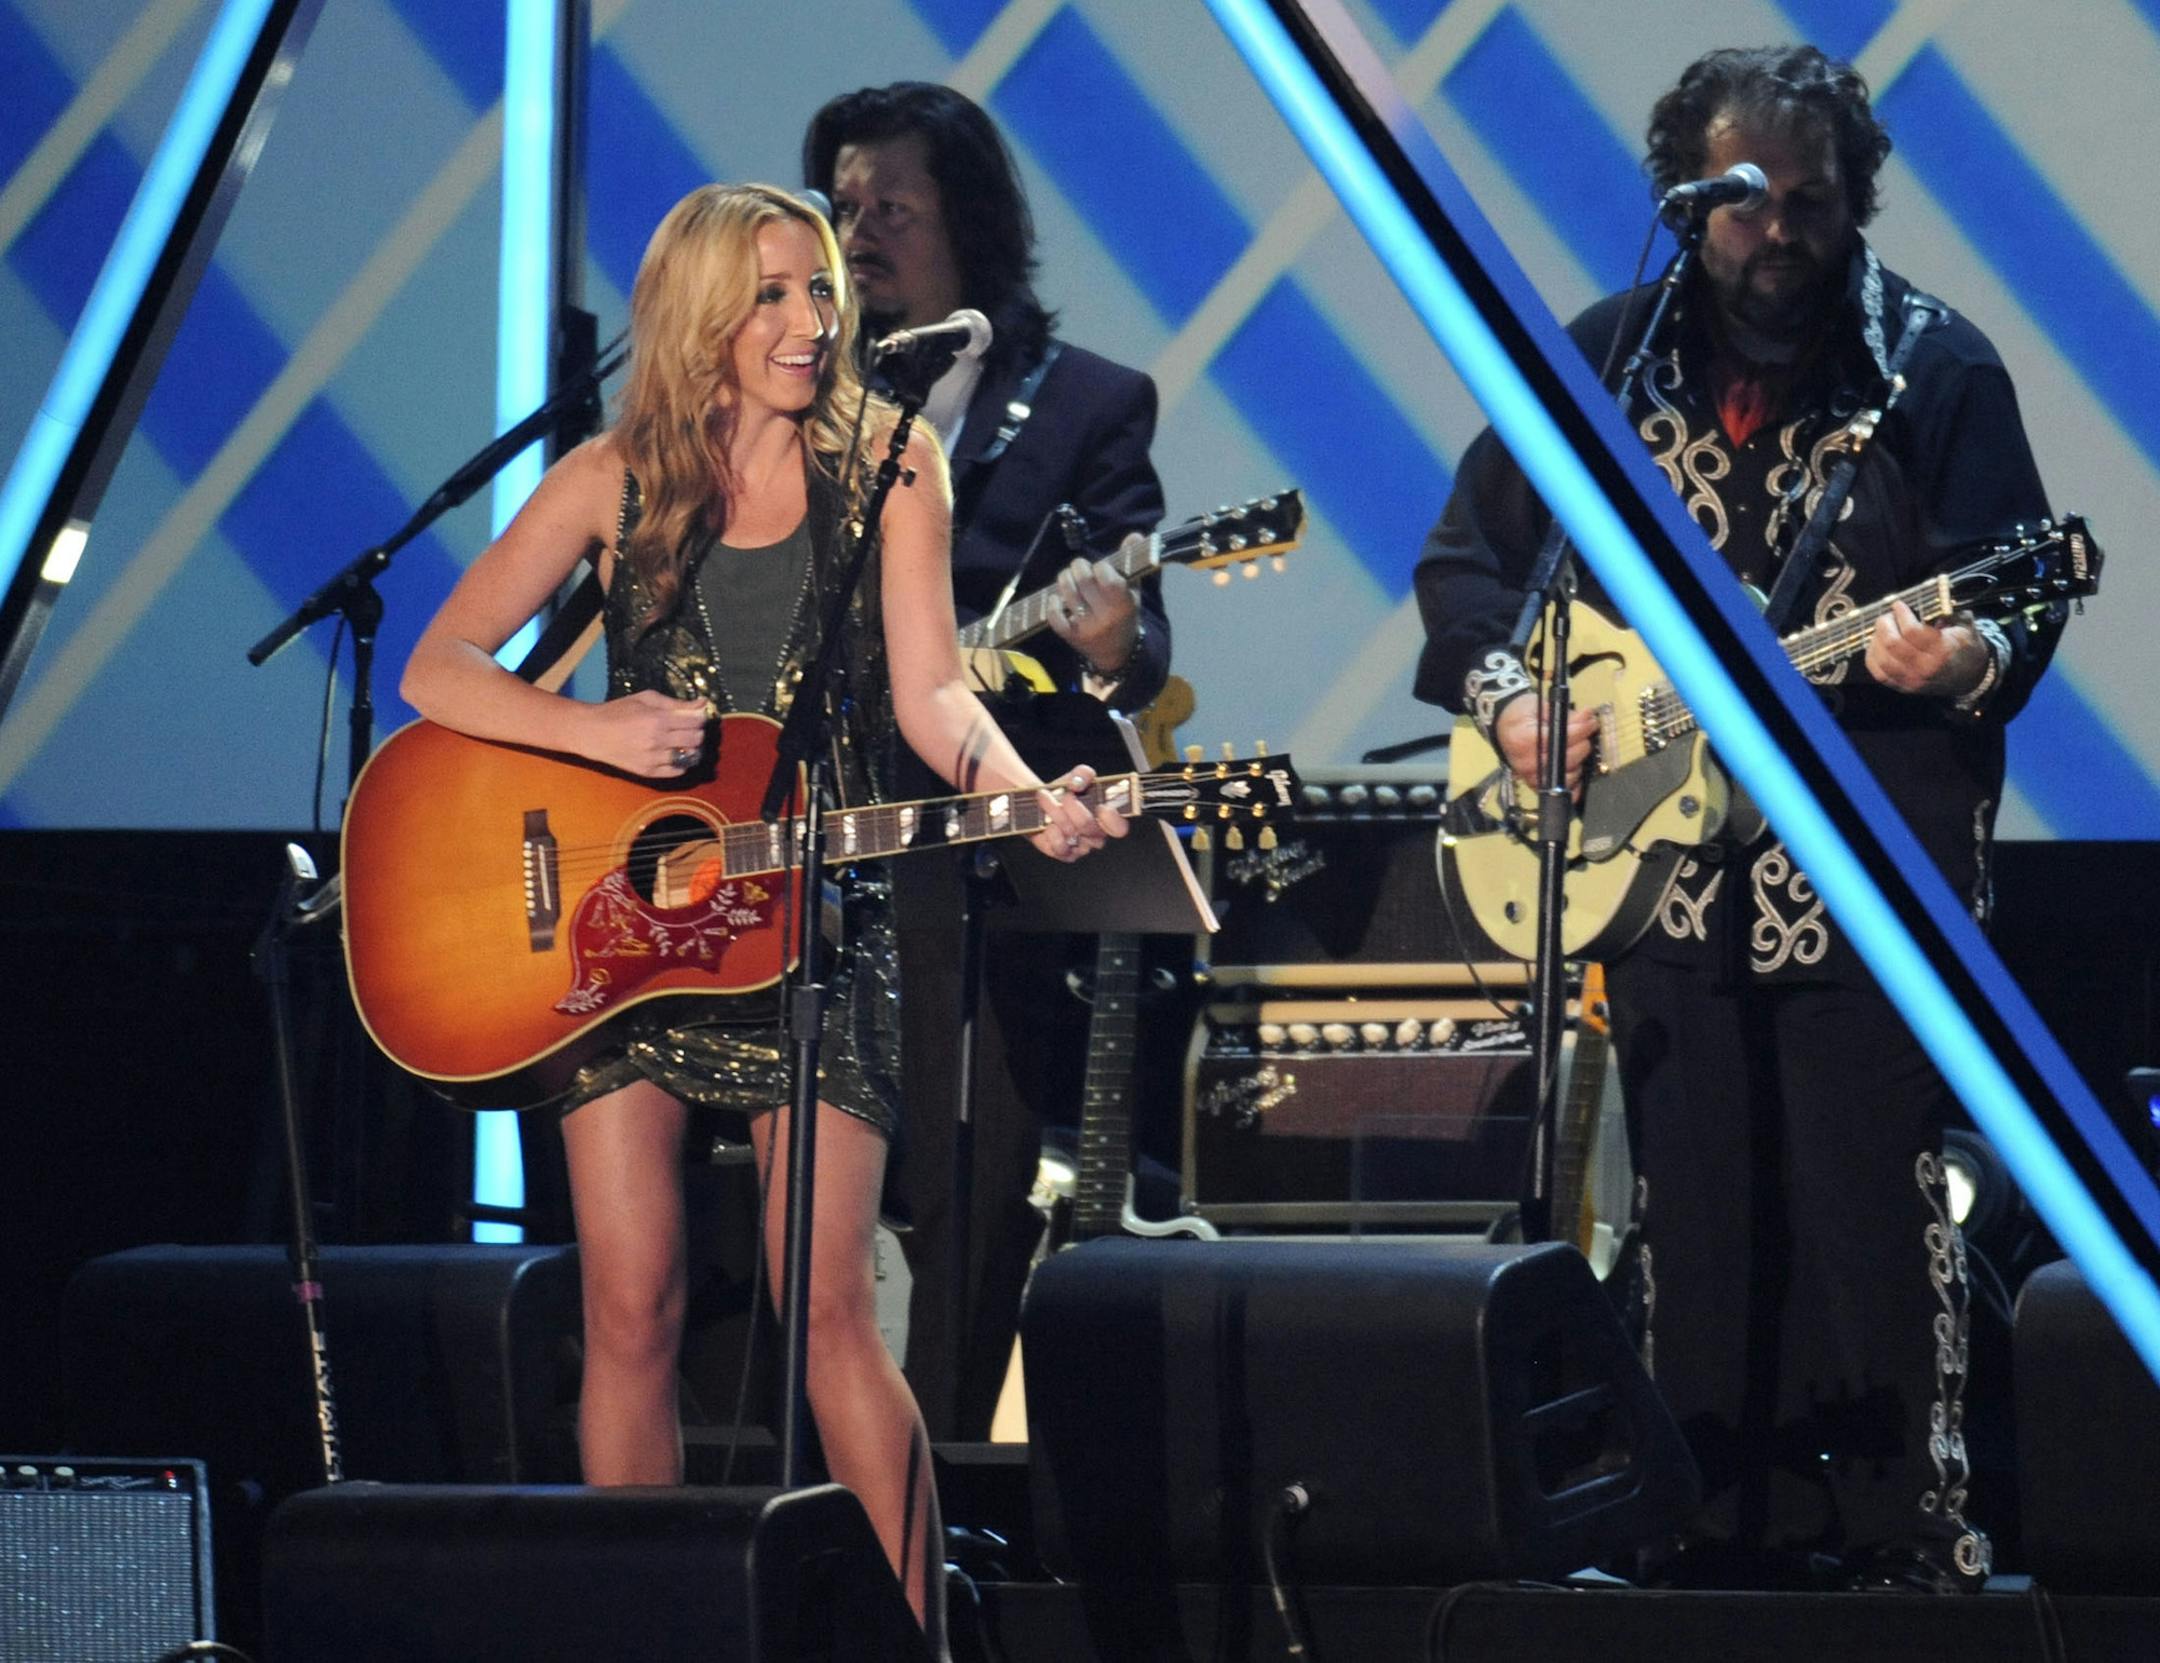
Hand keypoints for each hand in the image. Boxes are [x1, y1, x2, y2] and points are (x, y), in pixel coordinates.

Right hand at [582, 690, 710, 776]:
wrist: (592, 732)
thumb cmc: (618, 711)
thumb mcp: (646, 699)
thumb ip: (676, 703)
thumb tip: (703, 703)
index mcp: (658, 719)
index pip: (695, 722)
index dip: (699, 718)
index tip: (695, 717)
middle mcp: (657, 740)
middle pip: (695, 740)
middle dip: (697, 733)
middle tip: (689, 729)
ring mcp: (653, 758)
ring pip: (689, 756)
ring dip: (691, 749)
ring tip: (682, 742)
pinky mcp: (648, 772)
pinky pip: (677, 771)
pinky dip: (681, 763)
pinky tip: (675, 754)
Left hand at [1030, 764, 1130, 862]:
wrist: (1042, 804)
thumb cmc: (1066, 793)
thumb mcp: (1076, 777)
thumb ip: (1083, 774)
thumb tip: (1078, 782)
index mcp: (1107, 818)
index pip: (1119, 828)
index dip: (1112, 819)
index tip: (1101, 806)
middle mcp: (1096, 835)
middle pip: (1088, 825)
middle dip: (1072, 806)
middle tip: (1064, 795)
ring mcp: (1081, 847)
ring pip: (1070, 833)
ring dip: (1055, 813)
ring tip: (1046, 800)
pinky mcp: (1064, 854)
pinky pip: (1058, 847)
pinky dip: (1049, 832)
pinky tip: (1046, 824)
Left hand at [1045, 544, 1140, 675]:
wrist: (1117, 653)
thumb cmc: (1124, 614)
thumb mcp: (1133, 591)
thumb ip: (1131, 562)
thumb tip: (1134, 535)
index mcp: (1123, 605)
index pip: (1107, 578)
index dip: (1101, 566)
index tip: (1101, 567)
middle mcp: (1105, 617)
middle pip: (1083, 580)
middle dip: (1078, 567)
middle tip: (1081, 568)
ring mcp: (1086, 628)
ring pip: (1067, 593)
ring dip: (1065, 579)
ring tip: (1069, 578)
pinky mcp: (1070, 636)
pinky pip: (1054, 616)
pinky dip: (1053, 602)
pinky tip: (1058, 598)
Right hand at [1493, 695, 1596, 793]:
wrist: (1505, 728)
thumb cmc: (1520, 717)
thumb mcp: (1541, 708)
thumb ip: (1564, 715)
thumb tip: (1587, 717)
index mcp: (1522, 741)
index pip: (1558, 740)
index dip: (1579, 730)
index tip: (1590, 721)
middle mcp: (1526, 763)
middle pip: (1566, 760)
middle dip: (1582, 744)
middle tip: (1588, 731)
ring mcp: (1531, 777)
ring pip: (1568, 776)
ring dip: (1580, 762)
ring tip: (1579, 747)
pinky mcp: (1537, 786)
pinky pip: (1562, 790)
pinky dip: (1574, 783)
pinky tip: (1577, 770)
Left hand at [1866, 601, 1989, 697]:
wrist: (1970, 677)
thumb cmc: (1966, 648)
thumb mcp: (1966, 627)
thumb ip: (1950, 611)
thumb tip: (1931, 596)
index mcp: (1942, 650)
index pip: (1912, 631)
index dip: (1901, 614)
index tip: (1899, 605)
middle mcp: (1926, 668)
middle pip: (1893, 644)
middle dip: (1885, 624)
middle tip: (1887, 616)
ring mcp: (1913, 680)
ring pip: (1882, 659)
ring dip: (1876, 639)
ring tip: (1882, 629)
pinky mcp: (1903, 687)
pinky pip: (1878, 673)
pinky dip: (1873, 656)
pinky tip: (1877, 645)